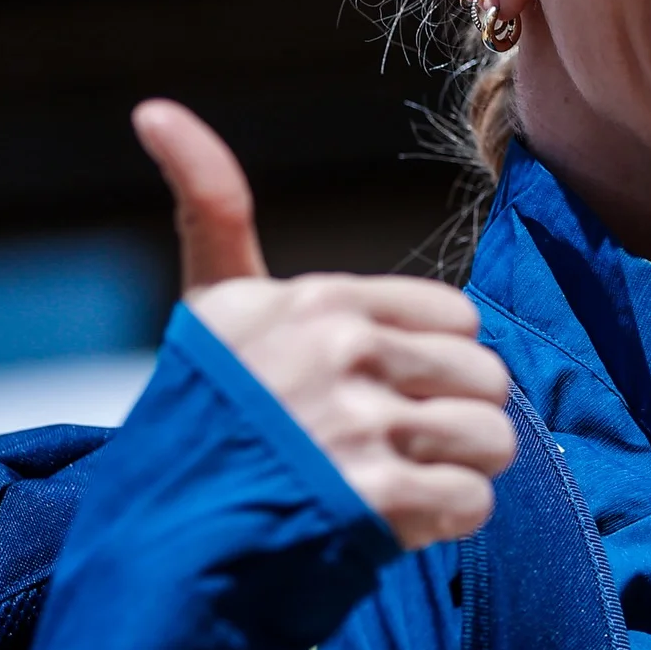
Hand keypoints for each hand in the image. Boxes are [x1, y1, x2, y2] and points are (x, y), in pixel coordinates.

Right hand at [131, 99, 514, 548]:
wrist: (160, 541)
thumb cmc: (204, 416)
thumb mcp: (212, 308)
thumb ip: (213, 207)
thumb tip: (157, 108)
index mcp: (316, 300)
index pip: (459, 318)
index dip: (434, 363)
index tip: (383, 392)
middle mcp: (339, 351)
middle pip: (487, 377)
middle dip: (455, 419)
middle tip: (397, 449)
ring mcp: (358, 425)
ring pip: (494, 439)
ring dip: (459, 473)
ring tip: (398, 485)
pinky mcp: (375, 500)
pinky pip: (475, 503)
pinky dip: (446, 524)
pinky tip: (394, 525)